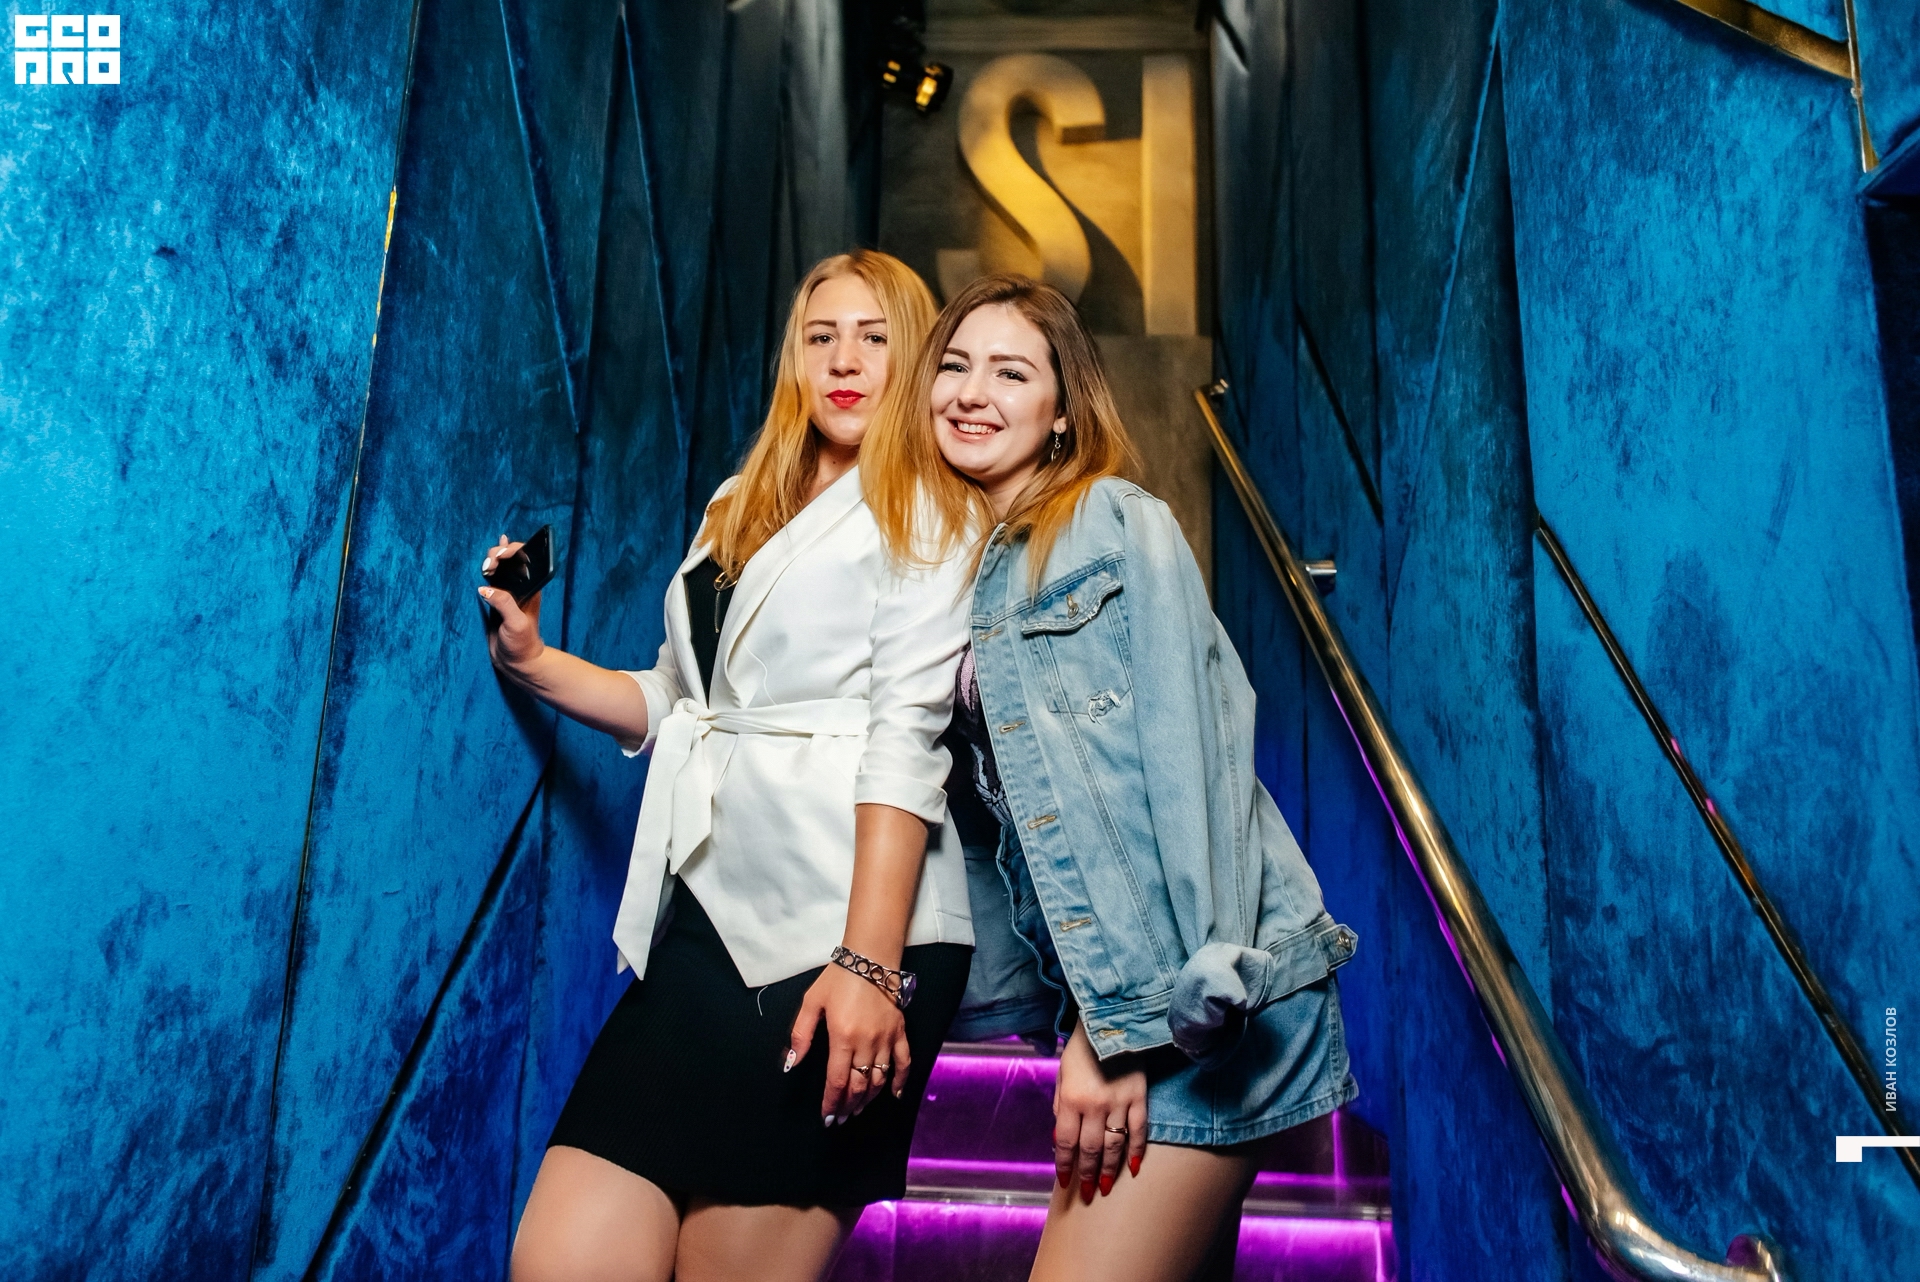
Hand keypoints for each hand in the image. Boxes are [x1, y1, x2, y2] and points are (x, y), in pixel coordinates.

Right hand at [478, 534, 544, 672]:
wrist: (517, 662)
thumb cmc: (522, 644)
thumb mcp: (516, 623)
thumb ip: (504, 603)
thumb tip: (485, 588)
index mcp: (529, 588)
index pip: (524, 560)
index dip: (512, 551)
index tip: (499, 556)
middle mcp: (520, 587)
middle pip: (510, 560)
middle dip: (498, 555)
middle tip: (488, 566)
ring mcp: (507, 593)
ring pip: (500, 568)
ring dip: (491, 561)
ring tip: (485, 566)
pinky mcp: (495, 601)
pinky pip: (492, 580)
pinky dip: (489, 568)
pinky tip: (491, 557)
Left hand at [787, 962, 910, 1125]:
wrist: (870, 957)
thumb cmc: (838, 978)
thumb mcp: (812, 1002)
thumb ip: (801, 1034)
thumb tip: (792, 1064)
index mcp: (842, 1037)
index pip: (837, 1081)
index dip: (832, 1103)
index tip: (827, 1117)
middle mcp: (866, 1042)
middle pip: (859, 1086)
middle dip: (848, 1106)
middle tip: (841, 1118)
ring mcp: (886, 1038)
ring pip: (880, 1079)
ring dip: (868, 1098)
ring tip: (858, 1109)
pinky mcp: (900, 1031)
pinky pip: (904, 1062)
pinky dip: (900, 1081)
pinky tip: (894, 1095)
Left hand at [1053, 1019, 1147, 1203]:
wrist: (1110, 1021)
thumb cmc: (1080, 1049)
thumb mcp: (1062, 1075)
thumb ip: (1061, 1107)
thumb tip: (1061, 1140)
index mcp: (1072, 1099)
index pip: (1066, 1142)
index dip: (1065, 1165)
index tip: (1065, 1181)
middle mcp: (1095, 1105)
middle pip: (1090, 1149)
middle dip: (1086, 1174)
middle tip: (1086, 1194)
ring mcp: (1120, 1102)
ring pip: (1115, 1145)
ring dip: (1109, 1170)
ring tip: (1104, 1187)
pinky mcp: (1139, 1097)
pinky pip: (1139, 1130)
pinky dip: (1137, 1151)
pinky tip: (1134, 1168)